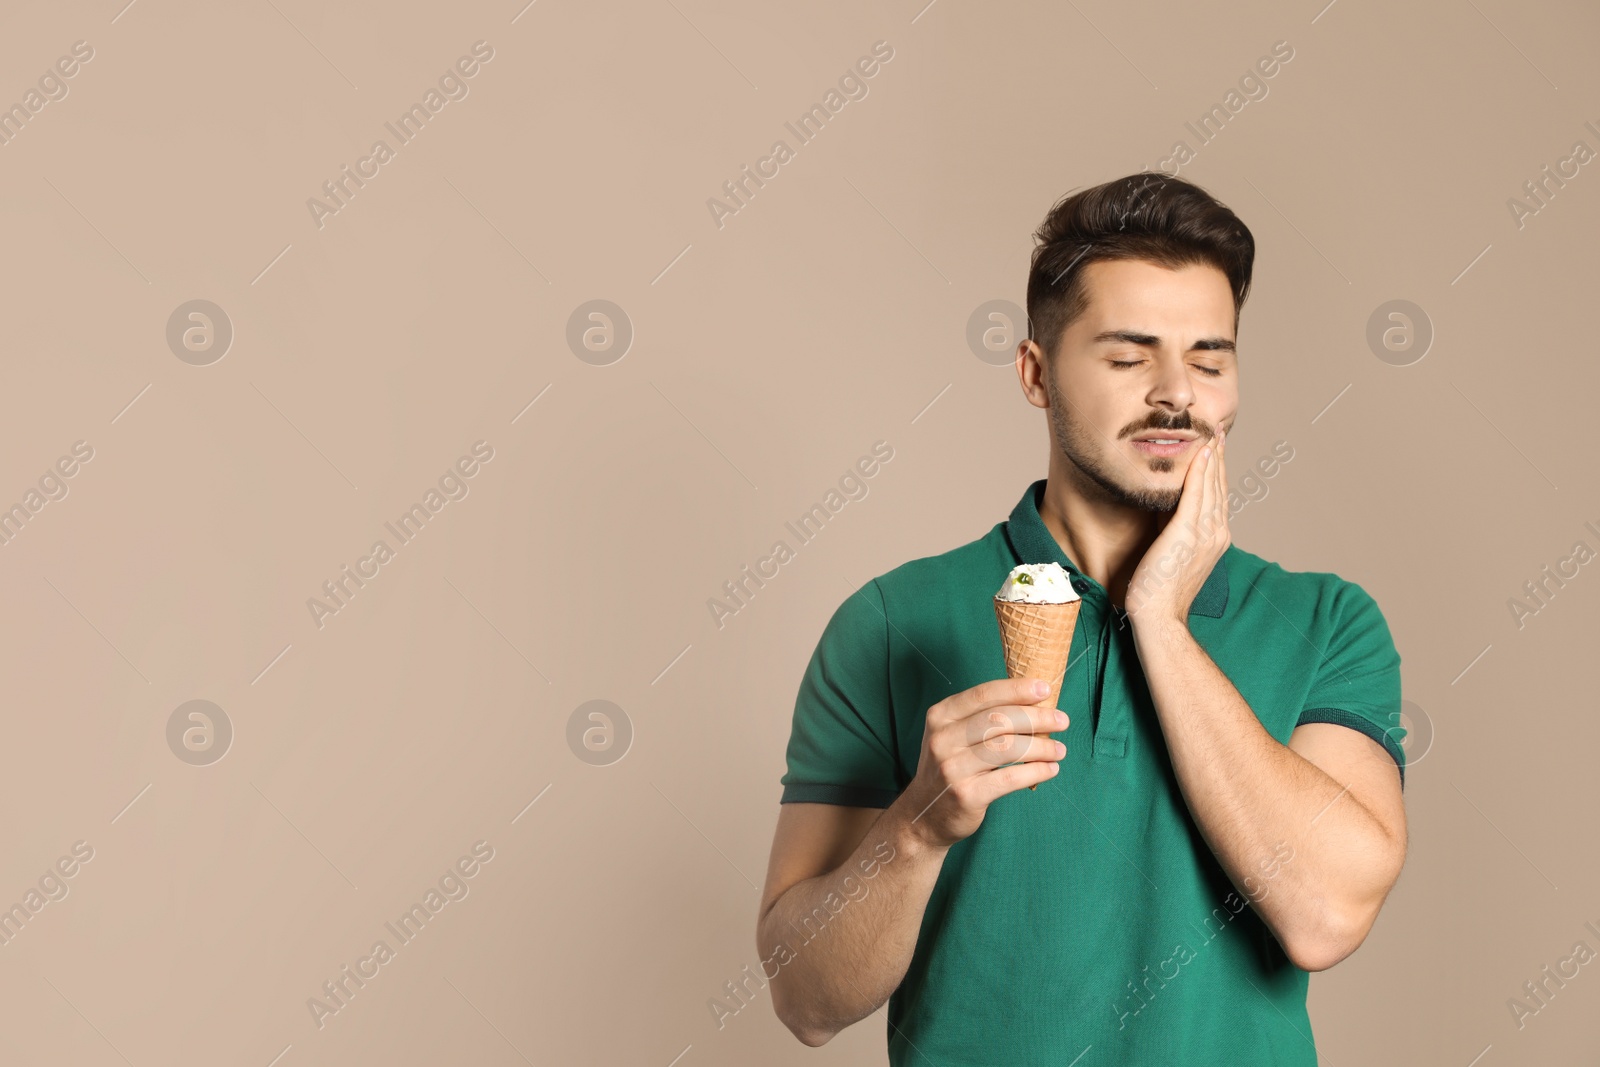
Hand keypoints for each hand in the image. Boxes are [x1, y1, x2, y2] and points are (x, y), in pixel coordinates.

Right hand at [896, 677, 1067, 850]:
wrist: (925, 814)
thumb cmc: (951, 768)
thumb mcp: (954, 735)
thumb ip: (983, 719)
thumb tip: (1035, 705)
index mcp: (940, 716)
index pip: (984, 695)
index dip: (1017, 690)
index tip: (1045, 689)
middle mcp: (943, 739)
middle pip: (999, 720)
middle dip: (1037, 717)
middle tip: (1062, 720)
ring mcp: (952, 768)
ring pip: (1008, 748)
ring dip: (1042, 746)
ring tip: (1059, 749)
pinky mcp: (966, 794)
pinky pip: (1010, 778)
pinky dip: (1036, 771)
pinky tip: (1050, 769)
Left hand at [1124, 429, 1230, 626]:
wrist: (1159, 616)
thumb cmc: (1159, 590)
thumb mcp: (1172, 551)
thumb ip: (1174, 528)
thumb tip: (1166, 506)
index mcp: (1215, 538)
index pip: (1218, 496)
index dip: (1218, 470)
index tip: (1216, 447)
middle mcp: (1216, 534)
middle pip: (1219, 486)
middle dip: (1218, 457)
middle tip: (1218, 431)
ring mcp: (1205, 534)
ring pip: (1212, 486)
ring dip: (1213, 457)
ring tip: (1212, 435)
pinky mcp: (1187, 534)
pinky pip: (1196, 495)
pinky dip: (1201, 472)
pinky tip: (1202, 453)